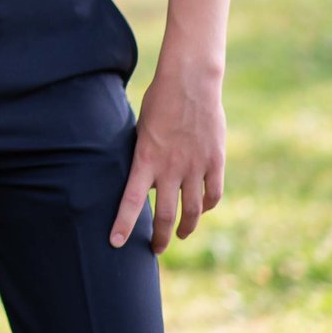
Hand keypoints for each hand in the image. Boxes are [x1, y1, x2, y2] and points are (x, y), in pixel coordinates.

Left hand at [111, 63, 224, 253]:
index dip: (123, 223)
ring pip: (193, 211)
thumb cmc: (159, 101)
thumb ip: (144, 156)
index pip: (132, 200)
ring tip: (180, 235)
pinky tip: (202, 210)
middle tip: (154, 249)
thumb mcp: (141, 129)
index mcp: (146, 158)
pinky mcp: (215, 162)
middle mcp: (171, 167)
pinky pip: (213, 194)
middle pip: (165, 215)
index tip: (116, 243)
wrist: (190, 82)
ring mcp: (195, 166)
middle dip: (159, 236)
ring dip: (186, 227)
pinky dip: (207, 206)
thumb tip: (143, 179)